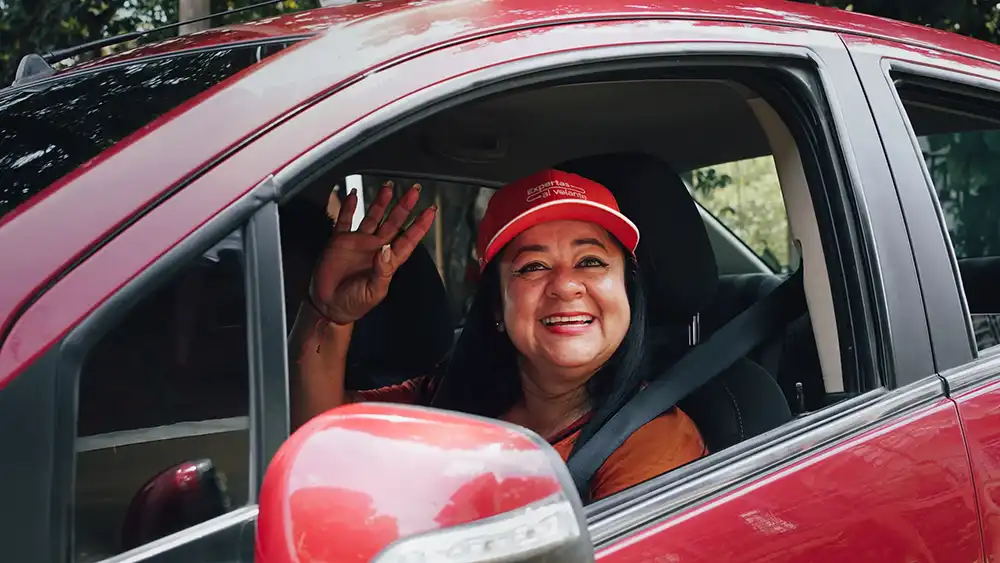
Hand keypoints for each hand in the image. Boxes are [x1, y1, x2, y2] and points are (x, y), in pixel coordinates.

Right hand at [309, 182, 435, 324]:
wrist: (328, 306)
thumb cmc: (353, 304)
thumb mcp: (373, 292)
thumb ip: (382, 272)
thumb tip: (386, 251)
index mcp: (387, 261)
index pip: (408, 239)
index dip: (420, 225)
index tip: (430, 211)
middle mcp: (375, 248)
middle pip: (394, 222)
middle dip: (404, 206)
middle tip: (414, 191)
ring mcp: (358, 243)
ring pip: (373, 217)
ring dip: (381, 202)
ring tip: (388, 188)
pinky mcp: (340, 241)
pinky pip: (345, 220)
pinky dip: (349, 207)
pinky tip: (353, 195)